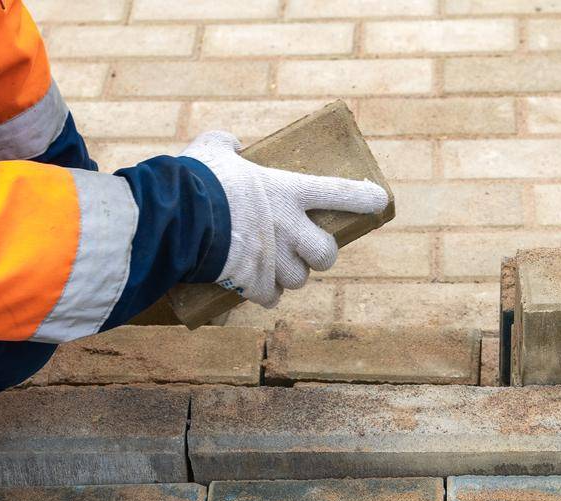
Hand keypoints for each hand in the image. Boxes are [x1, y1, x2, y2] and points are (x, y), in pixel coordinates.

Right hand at [181, 130, 388, 307]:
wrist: (180, 218)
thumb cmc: (197, 179)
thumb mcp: (212, 150)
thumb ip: (225, 143)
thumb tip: (232, 144)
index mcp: (287, 191)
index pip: (339, 193)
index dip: (363, 198)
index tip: (379, 200)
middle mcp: (289, 228)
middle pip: (326, 253)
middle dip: (321, 256)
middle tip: (309, 252)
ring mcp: (274, 258)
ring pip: (298, 279)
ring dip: (288, 276)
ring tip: (272, 269)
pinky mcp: (254, 282)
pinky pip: (270, 297)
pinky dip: (264, 294)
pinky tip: (254, 288)